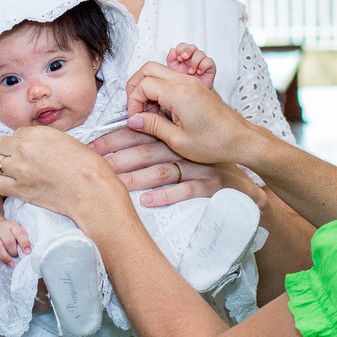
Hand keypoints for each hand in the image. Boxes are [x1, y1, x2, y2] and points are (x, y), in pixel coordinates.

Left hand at [0, 126, 125, 222]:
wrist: (89, 189)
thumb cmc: (86, 166)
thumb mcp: (67, 141)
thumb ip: (46, 140)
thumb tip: (38, 145)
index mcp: (38, 133)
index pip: (17, 133)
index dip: (22, 141)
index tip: (29, 150)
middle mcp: (25, 148)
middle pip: (1, 145)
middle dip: (9, 152)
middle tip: (20, 160)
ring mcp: (20, 169)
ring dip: (4, 167)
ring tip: (16, 173)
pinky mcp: (19, 189)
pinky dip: (4, 184)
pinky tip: (15, 185)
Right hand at [0, 219, 30, 268]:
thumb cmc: (5, 231)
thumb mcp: (15, 230)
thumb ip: (22, 238)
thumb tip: (28, 250)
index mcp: (11, 225)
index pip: (19, 233)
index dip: (24, 243)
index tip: (28, 252)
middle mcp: (0, 229)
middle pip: (8, 241)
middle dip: (14, 252)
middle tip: (16, 256)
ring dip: (5, 257)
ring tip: (11, 264)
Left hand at [90, 125, 222, 207]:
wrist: (245, 180)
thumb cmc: (208, 162)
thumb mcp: (182, 146)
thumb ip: (156, 138)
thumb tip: (120, 135)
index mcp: (174, 136)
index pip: (139, 135)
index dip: (114, 140)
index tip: (91, 148)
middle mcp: (185, 149)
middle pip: (147, 151)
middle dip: (119, 158)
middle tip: (94, 168)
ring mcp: (199, 167)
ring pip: (163, 170)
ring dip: (137, 177)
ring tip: (116, 185)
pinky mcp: (211, 184)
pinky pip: (187, 189)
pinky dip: (166, 195)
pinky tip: (146, 201)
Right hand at [125, 61, 262, 166]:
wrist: (241, 140)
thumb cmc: (215, 142)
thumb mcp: (178, 140)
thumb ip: (152, 126)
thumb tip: (133, 120)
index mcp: (179, 93)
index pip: (143, 85)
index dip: (133, 101)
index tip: (135, 118)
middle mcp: (185, 82)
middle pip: (149, 68)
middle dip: (136, 86)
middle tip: (135, 109)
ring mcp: (192, 82)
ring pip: (159, 71)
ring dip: (148, 88)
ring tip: (150, 113)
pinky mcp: (196, 86)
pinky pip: (171, 79)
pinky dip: (160, 89)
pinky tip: (162, 111)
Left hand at [166, 42, 215, 88]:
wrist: (193, 93)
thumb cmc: (184, 81)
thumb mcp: (174, 71)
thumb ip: (171, 60)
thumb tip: (172, 50)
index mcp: (184, 56)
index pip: (183, 46)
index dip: (180, 49)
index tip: (178, 57)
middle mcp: (193, 57)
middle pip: (192, 47)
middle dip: (187, 50)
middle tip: (184, 57)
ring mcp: (202, 60)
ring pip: (200, 53)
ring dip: (194, 61)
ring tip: (191, 71)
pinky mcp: (210, 66)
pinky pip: (208, 61)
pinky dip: (203, 66)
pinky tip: (199, 72)